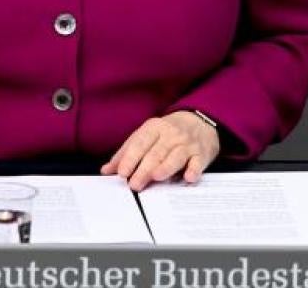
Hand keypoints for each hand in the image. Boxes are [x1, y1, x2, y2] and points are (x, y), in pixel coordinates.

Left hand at [100, 112, 219, 190]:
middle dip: (144, 169)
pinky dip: (194, 169)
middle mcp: (170, 134)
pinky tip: (188, 177)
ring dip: (166, 167)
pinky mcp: (201, 154)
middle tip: (134, 185)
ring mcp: (187, 144)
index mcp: (154, 128)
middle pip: (156, 153)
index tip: (122, 172)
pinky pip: (197, 162)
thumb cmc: (167, 133)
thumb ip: (126, 152)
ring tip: (156, 177)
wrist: (200, 122)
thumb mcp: (146, 136)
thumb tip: (106, 170)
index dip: (130, 158)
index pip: (140, 143)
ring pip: (176, 156)